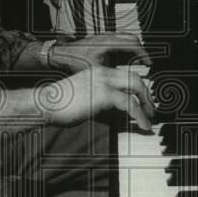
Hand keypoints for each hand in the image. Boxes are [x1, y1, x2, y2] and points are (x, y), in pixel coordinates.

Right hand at [31, 66, 153, 130]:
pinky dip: (140, 115)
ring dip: (146, 104)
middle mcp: (104, 72)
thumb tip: (114, 113)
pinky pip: (131, 104)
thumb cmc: (59, 105)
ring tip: (149, 119)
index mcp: (98, 71)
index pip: (125, 75)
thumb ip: (99, 100)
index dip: (137, 89)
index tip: (143, 102)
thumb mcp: (83, 97)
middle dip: (146, 95)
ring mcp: (105, 81)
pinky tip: (143, 125)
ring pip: (136, 87)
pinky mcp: (105, 94)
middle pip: (135, 78)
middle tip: (151, 110)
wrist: (46, 103)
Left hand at [50, 32, 151, 73]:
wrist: (61, 53)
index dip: (143, 54)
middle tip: (145, 62)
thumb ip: (110, 75)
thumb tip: (122, 84)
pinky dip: (125, 49)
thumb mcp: (95, 70)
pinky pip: (119, 41)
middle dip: (141, 50)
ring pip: (126, 38)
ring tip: (137, 62)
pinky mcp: (101, 40)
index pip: (133, 45)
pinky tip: (123, 60)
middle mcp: (108, 37)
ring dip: (133, 49)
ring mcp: (104, 37)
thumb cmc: (74, 60)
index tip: (148, 63)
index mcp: (108, 43)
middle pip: (132, 38)